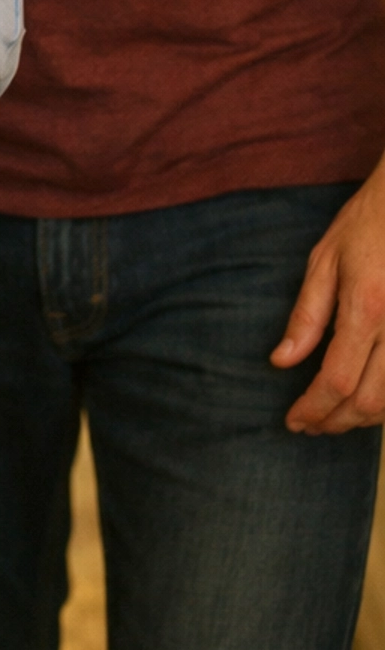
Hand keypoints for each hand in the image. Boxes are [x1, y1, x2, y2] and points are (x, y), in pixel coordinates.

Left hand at [273, 163, 384, 432]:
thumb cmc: (368, 224)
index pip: (336, 379)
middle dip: (336, 422)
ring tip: (335, 417)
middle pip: (368, 401)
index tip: (294, 421)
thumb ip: (307, 315)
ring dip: (364, 419)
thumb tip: (282, 361)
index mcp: (366, 307)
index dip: (313, 409)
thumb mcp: (326, 259)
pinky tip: (367, 401)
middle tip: (312, 425)